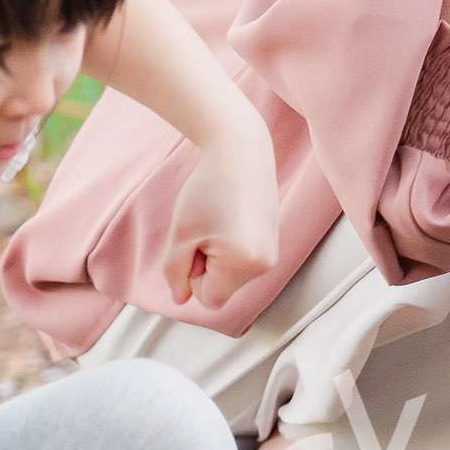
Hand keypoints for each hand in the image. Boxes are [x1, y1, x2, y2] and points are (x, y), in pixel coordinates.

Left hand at [160, 125, 280, 305]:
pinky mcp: (273, 241)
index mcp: (245, 264)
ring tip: (220, 220)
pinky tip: (232, 217)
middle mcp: (266, 263)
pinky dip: (231, 247)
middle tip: (208, 227)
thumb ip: (176, 273)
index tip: (197, 242)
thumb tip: (181, 298)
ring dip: (218, 256)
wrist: (240, 150)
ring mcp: (273, 252)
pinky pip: (243, 261)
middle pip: (222, 289)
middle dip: (207, 265)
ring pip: (231, 275)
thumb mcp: (181, 234)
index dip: (193, 274)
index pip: (207, 298)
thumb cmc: (208, 189)